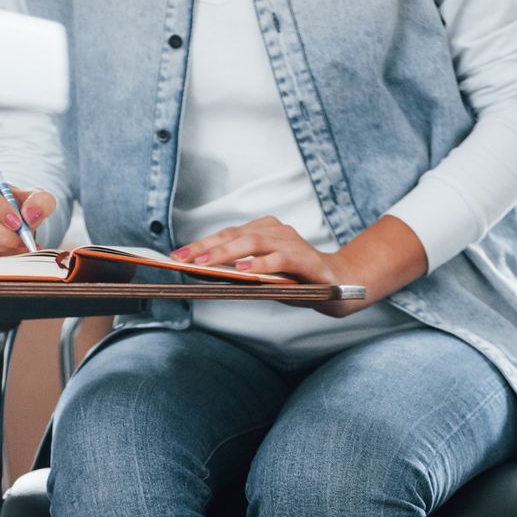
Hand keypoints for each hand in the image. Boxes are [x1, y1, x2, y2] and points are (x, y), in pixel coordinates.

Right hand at [0, 169, 55, 255]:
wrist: (12, 223)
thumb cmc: (18, 205)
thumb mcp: (34, 197)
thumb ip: (40, 201)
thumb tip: (31, 216)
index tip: (18, 222)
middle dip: (3, 234)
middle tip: (22, 238)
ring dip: (2, 247)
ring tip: (19, 243)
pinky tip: (13, 252)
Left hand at [172, 216, 367, 315]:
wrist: (340, 284)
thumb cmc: (298, 280)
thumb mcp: (265, 277)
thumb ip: (241, 273)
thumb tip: (208, 274)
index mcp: (264, 231)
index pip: (227, 234)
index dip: (201, 243)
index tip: (176, 256)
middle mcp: (276, 231)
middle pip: (236, 235)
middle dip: (207, 247)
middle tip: (183, 258)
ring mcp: (292, 243)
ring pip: (254, 242)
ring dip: (227, 253)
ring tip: (205, 262)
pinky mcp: (306, 259)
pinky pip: (279, 259)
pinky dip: (260, 264)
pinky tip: (243, 270)